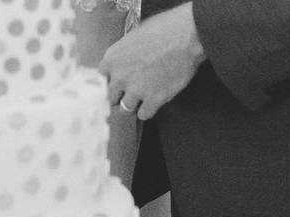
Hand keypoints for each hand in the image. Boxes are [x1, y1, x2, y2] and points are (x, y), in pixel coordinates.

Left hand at [99, 3, 204, 119]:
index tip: (116, 82)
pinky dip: (147, 111)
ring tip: (141, 99)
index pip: (101, 78)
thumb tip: (126, 61)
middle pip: (111, 97)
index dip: (111, 80)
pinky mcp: (153, 100)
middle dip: (120, 95)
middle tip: (129, 92)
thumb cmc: (165, 29)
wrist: (187, 36)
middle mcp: (120, 77)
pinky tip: (152, 104)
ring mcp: (136, 91)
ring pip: (125, 109)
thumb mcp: (135, 35)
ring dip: (132, 105)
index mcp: (113, 58)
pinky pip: (144, 114)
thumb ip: (125, 53)